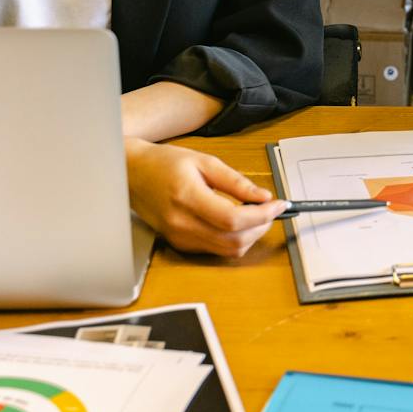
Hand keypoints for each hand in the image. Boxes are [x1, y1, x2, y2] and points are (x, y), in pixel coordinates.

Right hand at [124, 138, 285, 257]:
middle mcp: (182, 224)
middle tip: (271, 209)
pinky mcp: (180, 245)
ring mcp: (180, 238)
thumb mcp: (204, 161)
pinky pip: (215, 250)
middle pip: (233, 240)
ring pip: (227, 250)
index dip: (262, 215)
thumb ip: (236, 181)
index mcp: (187, 198)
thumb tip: (262, 196)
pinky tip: (237, 221)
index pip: (233, 219)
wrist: (133, 174)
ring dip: (250, 235)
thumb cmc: (165, 163)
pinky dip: (234, 239)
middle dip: (261, 227)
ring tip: (256, 213)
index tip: (279, 204)